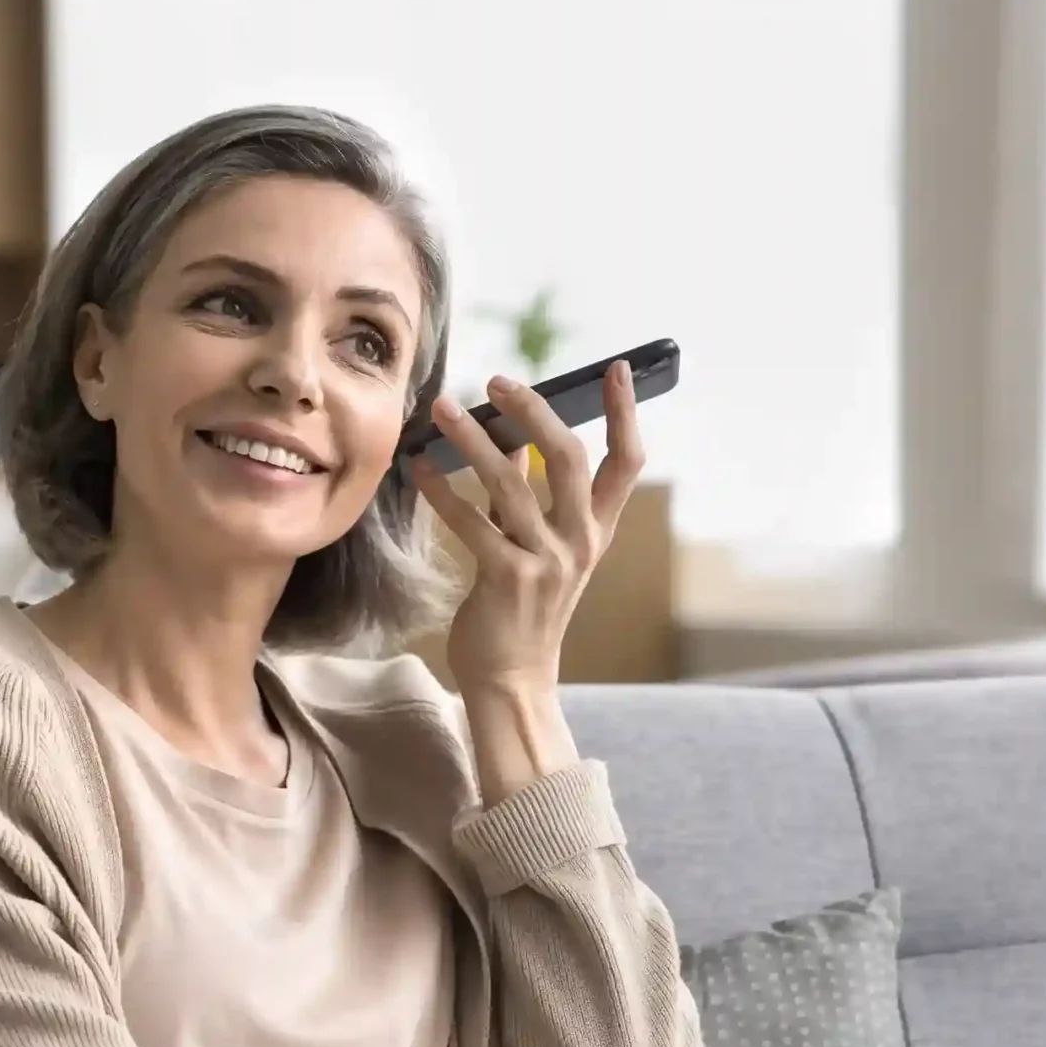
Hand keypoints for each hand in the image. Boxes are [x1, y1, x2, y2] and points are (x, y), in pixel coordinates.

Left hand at [406, 359, 642, 696]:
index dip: (625, 413)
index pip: (627, 462)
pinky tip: (418, 467)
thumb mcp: (537, 546)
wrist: (513, 678)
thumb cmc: (521, 606)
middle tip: (497, 381)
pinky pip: (470, 521)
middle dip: (534, 410)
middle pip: (568, 458)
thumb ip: (527, 492)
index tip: (617, 368)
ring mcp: (546, 562)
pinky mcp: (507, 579)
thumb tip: (507, 434)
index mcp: (596, 530)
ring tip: (444, 409)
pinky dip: (441, 489)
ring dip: (473, 440)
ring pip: (510, 483)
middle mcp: (580, 542)